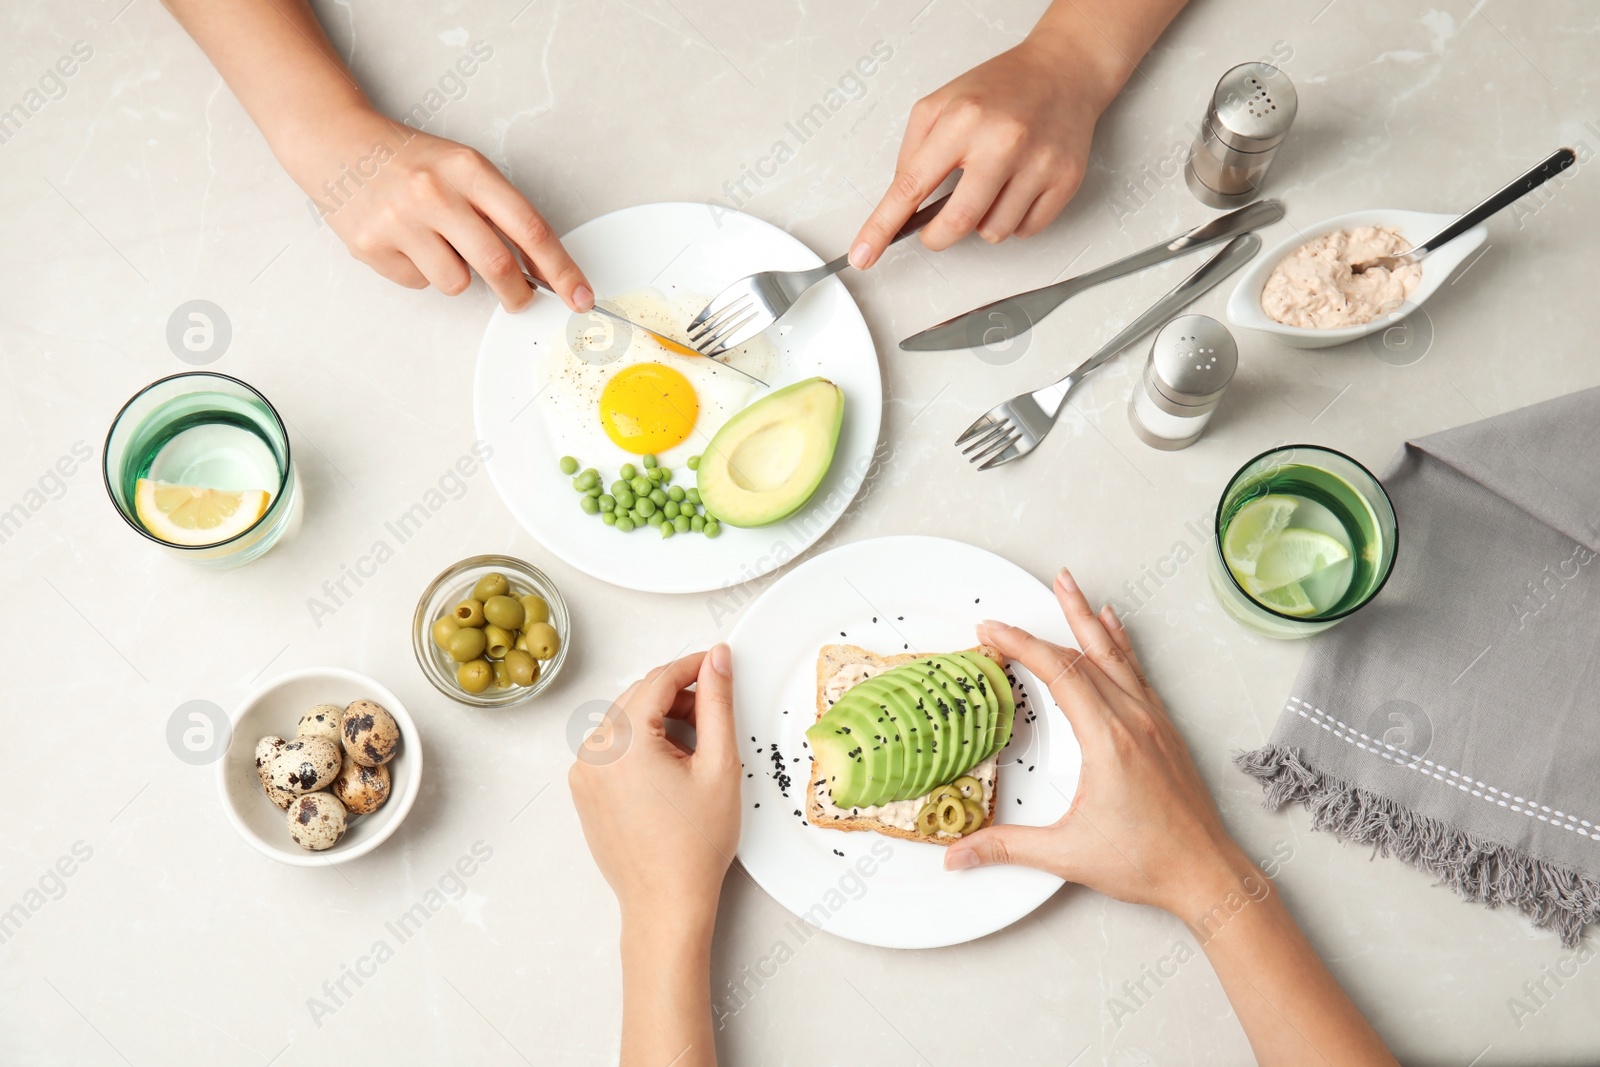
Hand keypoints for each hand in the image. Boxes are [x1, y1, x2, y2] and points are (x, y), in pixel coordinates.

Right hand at [284, 106, 592, 311]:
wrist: (336, 143)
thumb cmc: (410, 160)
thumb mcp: (462, 168)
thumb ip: (499, 213)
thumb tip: (541, 268)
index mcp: (467, 169)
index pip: (529, 228)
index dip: (561, 269)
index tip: (580, 295)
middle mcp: (434, 193)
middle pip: (497, 266)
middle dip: (517, 293)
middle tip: (521, 299)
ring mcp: (400, 221)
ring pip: (456, 283)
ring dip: (457, 275)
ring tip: (436, 243)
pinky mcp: (371, 246)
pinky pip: (419, 283)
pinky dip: (420, 271)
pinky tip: (405, 242)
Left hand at [569, 646, 739, 924]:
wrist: (666, 903)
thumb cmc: (694, 846)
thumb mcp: (719, 765)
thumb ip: (717, 703)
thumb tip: (716, 659)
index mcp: (622, 742)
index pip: (658, 680)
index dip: (692, 666)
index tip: (717, 662)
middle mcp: (592, 752)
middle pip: (638, 697)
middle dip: (677, 695)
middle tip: (714, 712)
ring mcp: (583, 772)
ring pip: (625, 721)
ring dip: (659, 720)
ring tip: (695, 749)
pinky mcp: (584, 790)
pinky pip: (613, 748)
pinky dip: (640, 744)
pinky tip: (670, 769)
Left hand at [849, 30, 1119, 268]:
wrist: (1063, 71)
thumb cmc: (1000, 87)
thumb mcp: (941, 103)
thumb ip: (913, 151)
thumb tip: (901, 204)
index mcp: (962, 120)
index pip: (911, 187)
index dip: (882, 227)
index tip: (864, 255)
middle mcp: (1002, 142)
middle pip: (957, 223)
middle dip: (937, 236)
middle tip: (936, 226)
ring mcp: (1037, 163)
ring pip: (994, 233)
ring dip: (982, 223)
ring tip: (990, 187)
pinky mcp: (1065, 180)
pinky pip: (1026, 230)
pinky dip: (1014, 220)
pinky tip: (1016, 189)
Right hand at [945, 569, 1252, 922]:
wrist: (1207, 874)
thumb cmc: (1148, 863)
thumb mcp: (1067, 855)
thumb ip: (1007, 847)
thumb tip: (958, 855)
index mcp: (1108, 739)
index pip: (1059, 673)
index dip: (1021, 645)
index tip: (991, 631)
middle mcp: (1133, 720)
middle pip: (1088, 652)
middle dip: (1059, 615)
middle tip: (1044, 583)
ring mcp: (1153, 721)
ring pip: (1117, 655)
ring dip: (1091, 620)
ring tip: (1075, 589)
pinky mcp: (1165, 730)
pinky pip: (1138, 672)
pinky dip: (1121, 645)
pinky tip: (1116, 631)